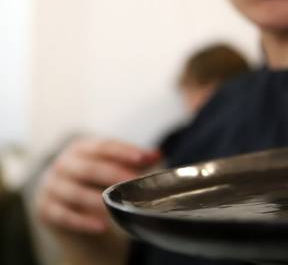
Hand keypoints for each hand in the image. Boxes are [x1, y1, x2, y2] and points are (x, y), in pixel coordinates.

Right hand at [36, 137, 160, 233]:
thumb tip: (157, 155)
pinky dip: (83, 222)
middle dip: (112, 174)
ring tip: (117, 206)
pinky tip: (102, 226)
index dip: (124, 152)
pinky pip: (64, 215)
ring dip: (97, 200)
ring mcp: (51, 186)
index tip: (143, 159)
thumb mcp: (113, 166)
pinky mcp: (45, 208)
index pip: (104, 146)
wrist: (66, 203)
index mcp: (81, 148)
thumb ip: (136, 160)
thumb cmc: (95, 179)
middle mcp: (63, 163)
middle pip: (89, 168)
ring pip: (74, 192)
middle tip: (132, 182)